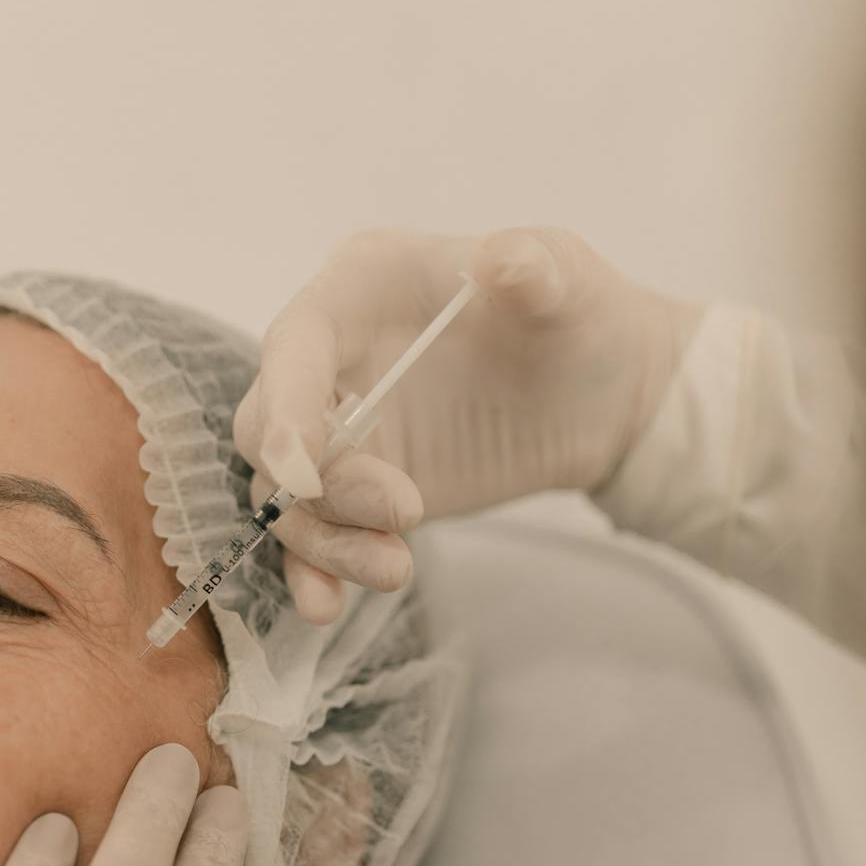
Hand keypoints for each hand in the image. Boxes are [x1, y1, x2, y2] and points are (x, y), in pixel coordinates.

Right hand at [233, 224, 702, 623]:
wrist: (597, 393)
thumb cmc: (571, 315)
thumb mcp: (564, 279)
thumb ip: (534, 265)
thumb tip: (502, 259)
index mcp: (359, 288)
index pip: (294, 345)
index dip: (284, 407)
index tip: (301, 471)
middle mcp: (329, 359)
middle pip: (268, 431)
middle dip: (321, 486)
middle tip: (407, 511)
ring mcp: (339, 430)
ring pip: (288, 497)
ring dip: (327, 541)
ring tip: (397, 570)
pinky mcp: (357, 492)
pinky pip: (314, 535)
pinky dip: (317, 570)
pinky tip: (328, 606)